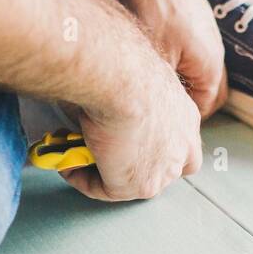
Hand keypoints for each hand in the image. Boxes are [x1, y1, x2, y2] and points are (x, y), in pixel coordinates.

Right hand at [62, 48, 202, 201]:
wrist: (118, 78)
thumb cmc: (122, 64)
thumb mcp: (135, 79)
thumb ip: (130, 99)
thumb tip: (104, 100)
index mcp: (185, 117)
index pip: (183, 145)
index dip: (157, 148)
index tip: (127, 141)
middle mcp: (182, 147)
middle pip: (164, 170)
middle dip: (132, 164)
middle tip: (101, 153)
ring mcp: (163, 170)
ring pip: (133, 181)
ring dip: (105, 171)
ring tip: (75, 154)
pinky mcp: (139, 185)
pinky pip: (105, 190)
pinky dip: (83, 179)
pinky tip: (67, 163)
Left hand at [110, 0, 227, 118]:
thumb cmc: (157, 0)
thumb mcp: (154, 57)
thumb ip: (157, 89)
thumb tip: (145, 112)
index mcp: (211, 69)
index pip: (201, 112)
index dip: (178, 122)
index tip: (154, 126)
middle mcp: (210, 55)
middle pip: (198, 95)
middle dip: (176, 106)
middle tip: (151, 112)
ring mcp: (198, 38)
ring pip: (186, 75)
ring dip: (167, 83)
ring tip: (143, 85)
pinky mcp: (182, 25)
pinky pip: (176, 55)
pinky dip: (161, 63)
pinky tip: (139, 59)